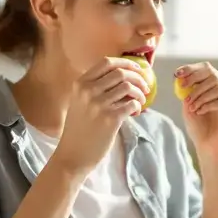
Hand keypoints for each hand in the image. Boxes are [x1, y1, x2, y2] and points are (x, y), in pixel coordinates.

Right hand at [51, 58, 148, 175]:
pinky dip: (138, 106)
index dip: (126, 62)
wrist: (73, 155)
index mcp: (80, 84)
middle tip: (144, 86)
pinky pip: (132, 104)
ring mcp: (98, 104)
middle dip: (138, 77)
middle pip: (121, 72)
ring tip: (140, 100)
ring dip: (140, 92)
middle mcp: (88, 91)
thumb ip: (94, 88)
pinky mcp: (110, 118)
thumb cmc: (79, 129)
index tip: (137, 68)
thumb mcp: (79, 102)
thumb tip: (123, 76)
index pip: (106, 62)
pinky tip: (135, 112)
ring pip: (129, 87)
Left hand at [177, 62, 217, 160]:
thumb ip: (187, 91)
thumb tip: (181, 77)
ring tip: (192, 107)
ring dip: (200, 96)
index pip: (207, 70)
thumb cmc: (199, 128)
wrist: (208, 148)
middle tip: (182, 89)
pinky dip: (207, 105)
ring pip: (217, 87)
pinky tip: (199, 112)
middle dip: (195, 81)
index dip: (192, 69)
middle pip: (214, 75)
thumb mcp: (189, 106)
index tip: (177, 74)